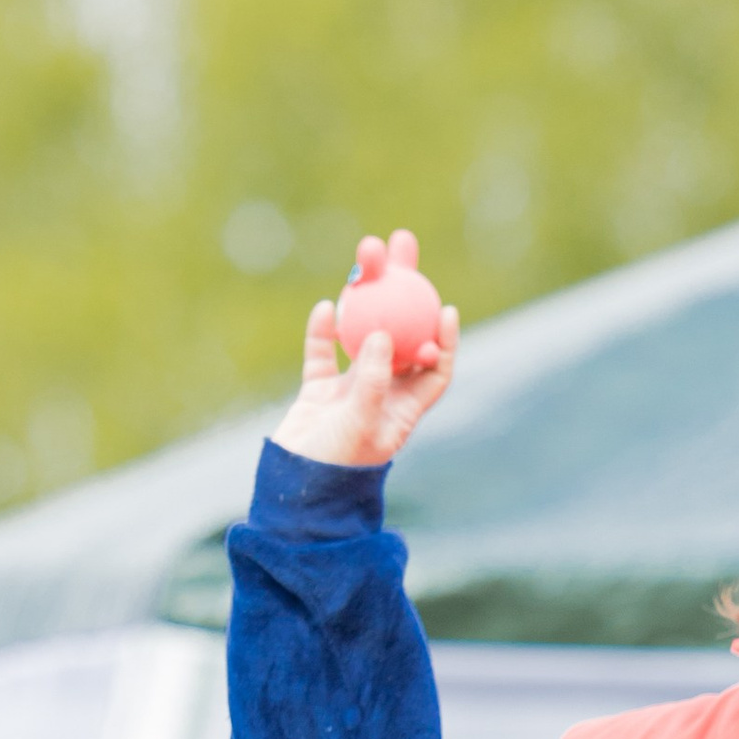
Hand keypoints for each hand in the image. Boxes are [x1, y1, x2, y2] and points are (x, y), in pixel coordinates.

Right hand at [270, 263, 461, 469]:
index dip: (444, 338)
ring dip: (364, 295)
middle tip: (403, 247)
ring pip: (362, 333)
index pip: (434, 368)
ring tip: (365, 256)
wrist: (294, 491)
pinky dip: (324, 330)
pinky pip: (323, 352)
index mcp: (403, 408)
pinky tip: (326, 307)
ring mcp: (349, 390)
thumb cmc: (337, 466)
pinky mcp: (318, 391)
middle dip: (404, 289)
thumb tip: (385, 333)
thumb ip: (374, 380)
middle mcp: (381, 394)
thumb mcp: (361, 424)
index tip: (443, 308)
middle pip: (401, 334)